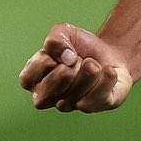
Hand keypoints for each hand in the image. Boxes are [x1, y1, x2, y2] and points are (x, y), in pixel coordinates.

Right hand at [19, 23, 134, 112]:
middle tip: (78, 60)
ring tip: (93, 65)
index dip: (49, 59)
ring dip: (91, 68)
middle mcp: (50, 99)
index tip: (60, 54)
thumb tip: (67, 58)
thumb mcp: (63, 32)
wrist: (110, 53)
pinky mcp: (97, 107)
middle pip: (57, 82)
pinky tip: (108, 71)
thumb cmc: (80, 47)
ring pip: (79, 90)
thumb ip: (55, 39)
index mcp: (34, 81)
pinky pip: (99, 96)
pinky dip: (107, 76)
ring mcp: (72, 106)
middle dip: (72, 64)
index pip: (30, 77)